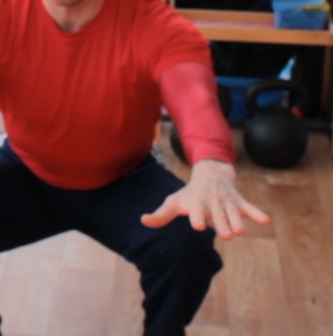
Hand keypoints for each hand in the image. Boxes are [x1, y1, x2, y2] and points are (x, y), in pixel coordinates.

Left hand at [140, 159, 269, 239]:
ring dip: (236, 220)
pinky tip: (266, 220)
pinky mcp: (238, 201)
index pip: (196, 211)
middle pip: (217, 215)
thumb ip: (160, 214)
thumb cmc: (189, 193)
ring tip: (239, 231)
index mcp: (196, 203)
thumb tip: (142, 221)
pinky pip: (249, 207)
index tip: (198, 226)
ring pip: (232, 212)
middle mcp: (211, 202)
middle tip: (226, 235)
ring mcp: (226, 201)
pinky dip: (257, 213)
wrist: (210, 173)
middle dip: (220, 223)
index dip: (198, 217)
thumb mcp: (174, 201)